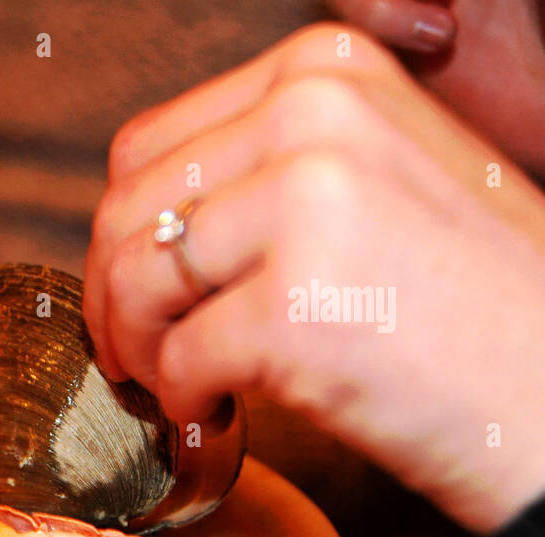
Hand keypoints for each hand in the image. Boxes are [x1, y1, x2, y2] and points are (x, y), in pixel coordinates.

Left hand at [84, 25, 544, 534]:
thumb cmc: (474, 305)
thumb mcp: (381, 177)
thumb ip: (270, 167)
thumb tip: (155, 217)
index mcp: (324, 73)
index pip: (150, 148)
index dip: (122, 232)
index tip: (134, 287)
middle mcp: (311, 116)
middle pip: (128, 212)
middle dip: (112, 297)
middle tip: (135, 354)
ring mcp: (304, 206)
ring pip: (138, 280)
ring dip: (138, 351)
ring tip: (179, 385)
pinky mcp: (293, 308)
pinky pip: (177, 360)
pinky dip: (182, 401)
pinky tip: (222, 411)